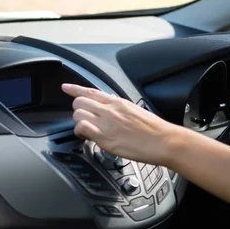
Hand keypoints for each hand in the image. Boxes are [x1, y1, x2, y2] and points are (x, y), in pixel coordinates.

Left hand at [61, 84, 181, 165]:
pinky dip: (80, 132)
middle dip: (78, 111)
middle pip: (79, 102)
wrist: (163, 141)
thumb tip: (110, 106)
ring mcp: (107, 123)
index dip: (75, 89)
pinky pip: (82, 128)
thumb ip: (119, 108)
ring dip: (79, 123)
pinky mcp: (105, 138)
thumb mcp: (136, 110)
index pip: (91, 91)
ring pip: (78, 114)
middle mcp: (110, 110)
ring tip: (88, 131)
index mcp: (118, 102)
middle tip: (85, 120)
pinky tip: (87, 137)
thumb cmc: (154, 130)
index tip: (66, 88)